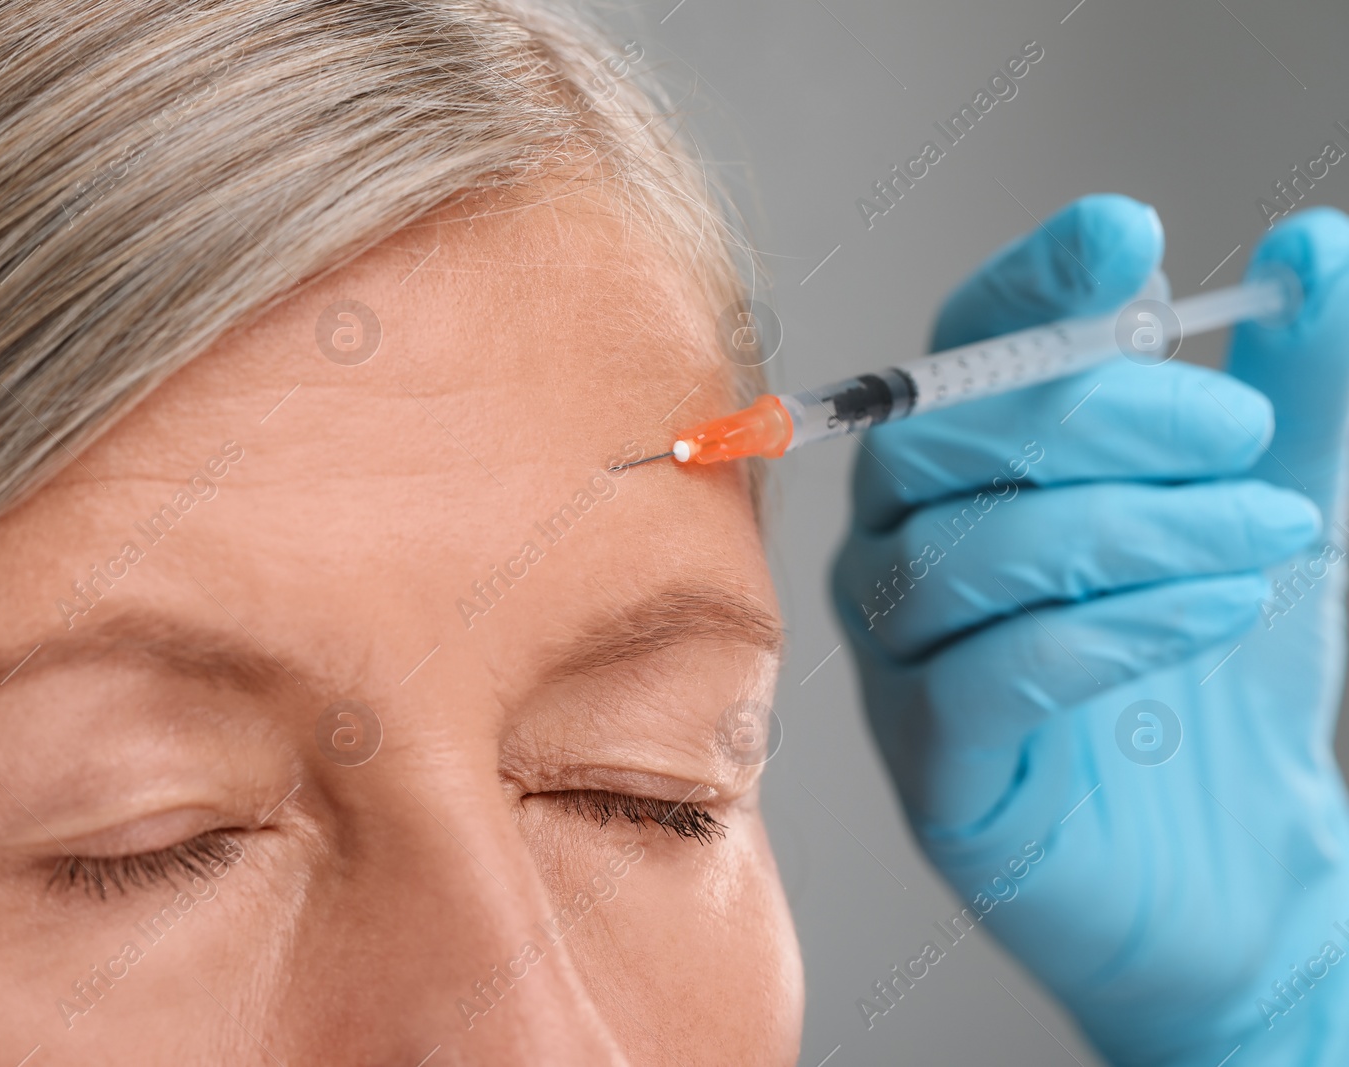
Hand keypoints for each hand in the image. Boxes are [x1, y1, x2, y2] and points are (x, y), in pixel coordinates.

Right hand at [830, 194, 1348, 1064]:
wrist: (1239, 874)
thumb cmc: (1225, 681)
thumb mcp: (1279, 506)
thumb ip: (1295, 387)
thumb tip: (1311, 245)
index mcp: (968, 474)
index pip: (956, 351)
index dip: (1024, 288)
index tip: (1127, 239)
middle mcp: (903, 552)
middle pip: (934, 442)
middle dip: (1097, 417)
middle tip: (1242, 434)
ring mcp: (903, 663)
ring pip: (956, 554)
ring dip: (1128, 527)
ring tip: (1265, 540)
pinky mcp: (934, 770)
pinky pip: (975, 677)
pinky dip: (1105, 628)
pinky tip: (1209, 612)